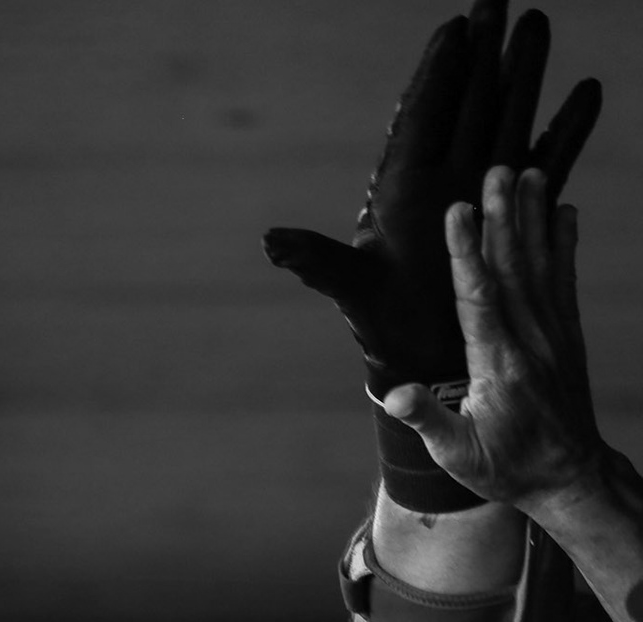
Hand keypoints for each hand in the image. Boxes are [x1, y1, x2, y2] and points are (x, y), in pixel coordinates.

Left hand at [262, 0, 598, 394]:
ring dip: (525, 72)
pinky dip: (568, 129)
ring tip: (540, 22)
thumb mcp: (348, 287)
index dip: (437, 73)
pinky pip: (547, 162)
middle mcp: (445, 178)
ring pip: (509, 118)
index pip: (422, 118)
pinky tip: (586, 92)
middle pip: (469, 101)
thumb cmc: (381, 322)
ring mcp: (482, 190)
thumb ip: (315, 261)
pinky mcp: (514, 211)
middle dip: (483, 50)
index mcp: (404, 187)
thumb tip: (269, 244)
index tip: (451, 27)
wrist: (424, 354)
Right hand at [383, 166, 606, 511]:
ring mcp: (554, 335)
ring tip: (527, 173)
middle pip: (513, 268)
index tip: (458, 212)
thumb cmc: (506, 468)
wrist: (569, 478)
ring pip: (540, 265)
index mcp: (499, 366)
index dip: (467, 253)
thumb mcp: (458, 455)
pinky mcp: (566, 335)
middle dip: (502, 217)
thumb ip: (427, 421)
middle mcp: (531, 342)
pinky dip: (563, 242)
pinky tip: (562, 212)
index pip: (479, 299)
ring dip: (532, 217)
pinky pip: (563, 279)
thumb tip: (395, 394)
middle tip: (496, 171)